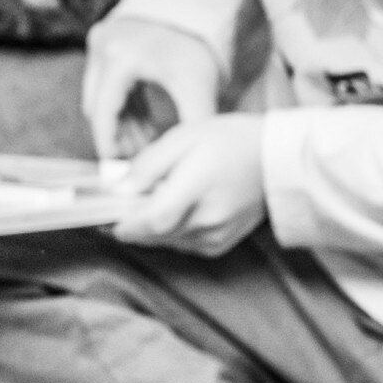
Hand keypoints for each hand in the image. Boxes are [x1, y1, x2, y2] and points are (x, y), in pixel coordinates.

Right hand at [82, 17, 222, 159]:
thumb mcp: (197, 88)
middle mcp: (103, 48)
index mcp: (120, 59)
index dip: (108, 142)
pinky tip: (143, 122)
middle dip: (118, 134)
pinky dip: (124, 104)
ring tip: (145, 141)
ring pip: (101, 96)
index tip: (117, 165)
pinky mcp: (104, 42)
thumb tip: (186, 164)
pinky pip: (107, 82)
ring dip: (121, 121)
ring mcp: (100, 43)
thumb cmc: (197, 45)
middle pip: (98, 106)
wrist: (197, 6)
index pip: (104, 112)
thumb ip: (192, 125)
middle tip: (137, 156)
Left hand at [110, 114, 266, 255]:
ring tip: (154, 199)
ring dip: (151, 227)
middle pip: (153, 234)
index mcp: (197, 190)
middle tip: (123, 202)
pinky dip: (169, 231)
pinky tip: (175, 210)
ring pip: (165, 241)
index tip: (104, 215)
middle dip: (132, 221)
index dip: (123, 223)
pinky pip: (181, 244)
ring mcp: (215, 237)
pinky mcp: (219, 244)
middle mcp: (207, 221)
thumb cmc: (230, 140)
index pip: (152, 221)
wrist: (278, 159)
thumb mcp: (182, 138)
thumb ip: (147, 166)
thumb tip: (117, 190)